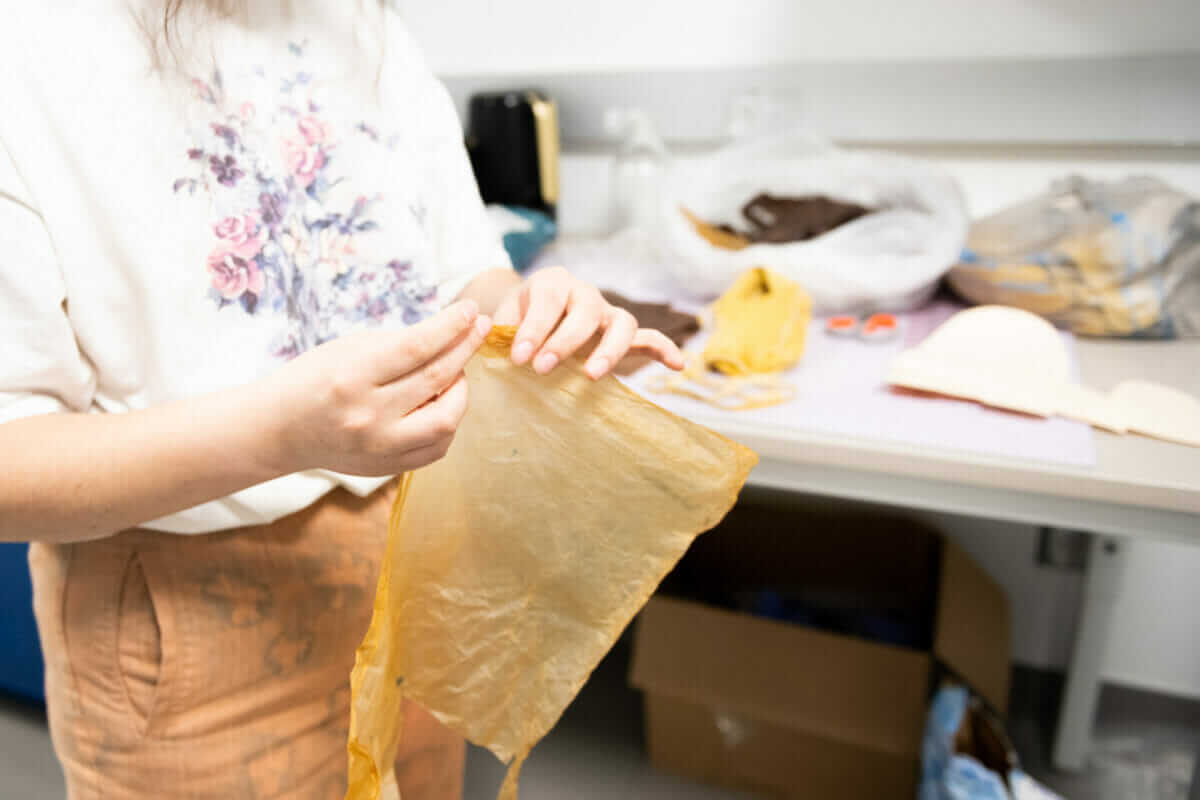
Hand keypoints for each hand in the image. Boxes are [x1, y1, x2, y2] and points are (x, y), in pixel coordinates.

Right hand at [267, 300, 492, 475]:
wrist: (280, 429)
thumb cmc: (314, 378)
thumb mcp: (349, 348)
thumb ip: (400, 343)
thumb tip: (452, 332)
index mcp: (353, 377)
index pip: (417, 347)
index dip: (451, 326)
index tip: (471, 310)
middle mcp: (368, 415)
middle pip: (436, 379)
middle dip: (465, 349)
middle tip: (480, 330)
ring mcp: (380, 447)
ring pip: (446, 420)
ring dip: (461, 391)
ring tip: (455, 374)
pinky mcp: (387, 468)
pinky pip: (437, 447)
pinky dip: (448, 422)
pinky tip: (443, 403)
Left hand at [494, 266, 684, 378]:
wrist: (530, 315)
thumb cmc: (514, 321)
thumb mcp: (501, 320)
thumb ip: (498, 331)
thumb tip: (492, 343)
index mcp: (552, 283)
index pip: (548, 301)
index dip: (533, 328)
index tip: (518, 358)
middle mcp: (585, 293)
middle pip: (587, 311)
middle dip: (565, 342)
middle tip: (541, 369)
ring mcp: (608, 313)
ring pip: (623, 323)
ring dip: (610, 350)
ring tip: (593, 376)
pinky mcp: (623, 335)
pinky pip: (648, 338)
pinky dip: (664, 349)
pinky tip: (677, 365)